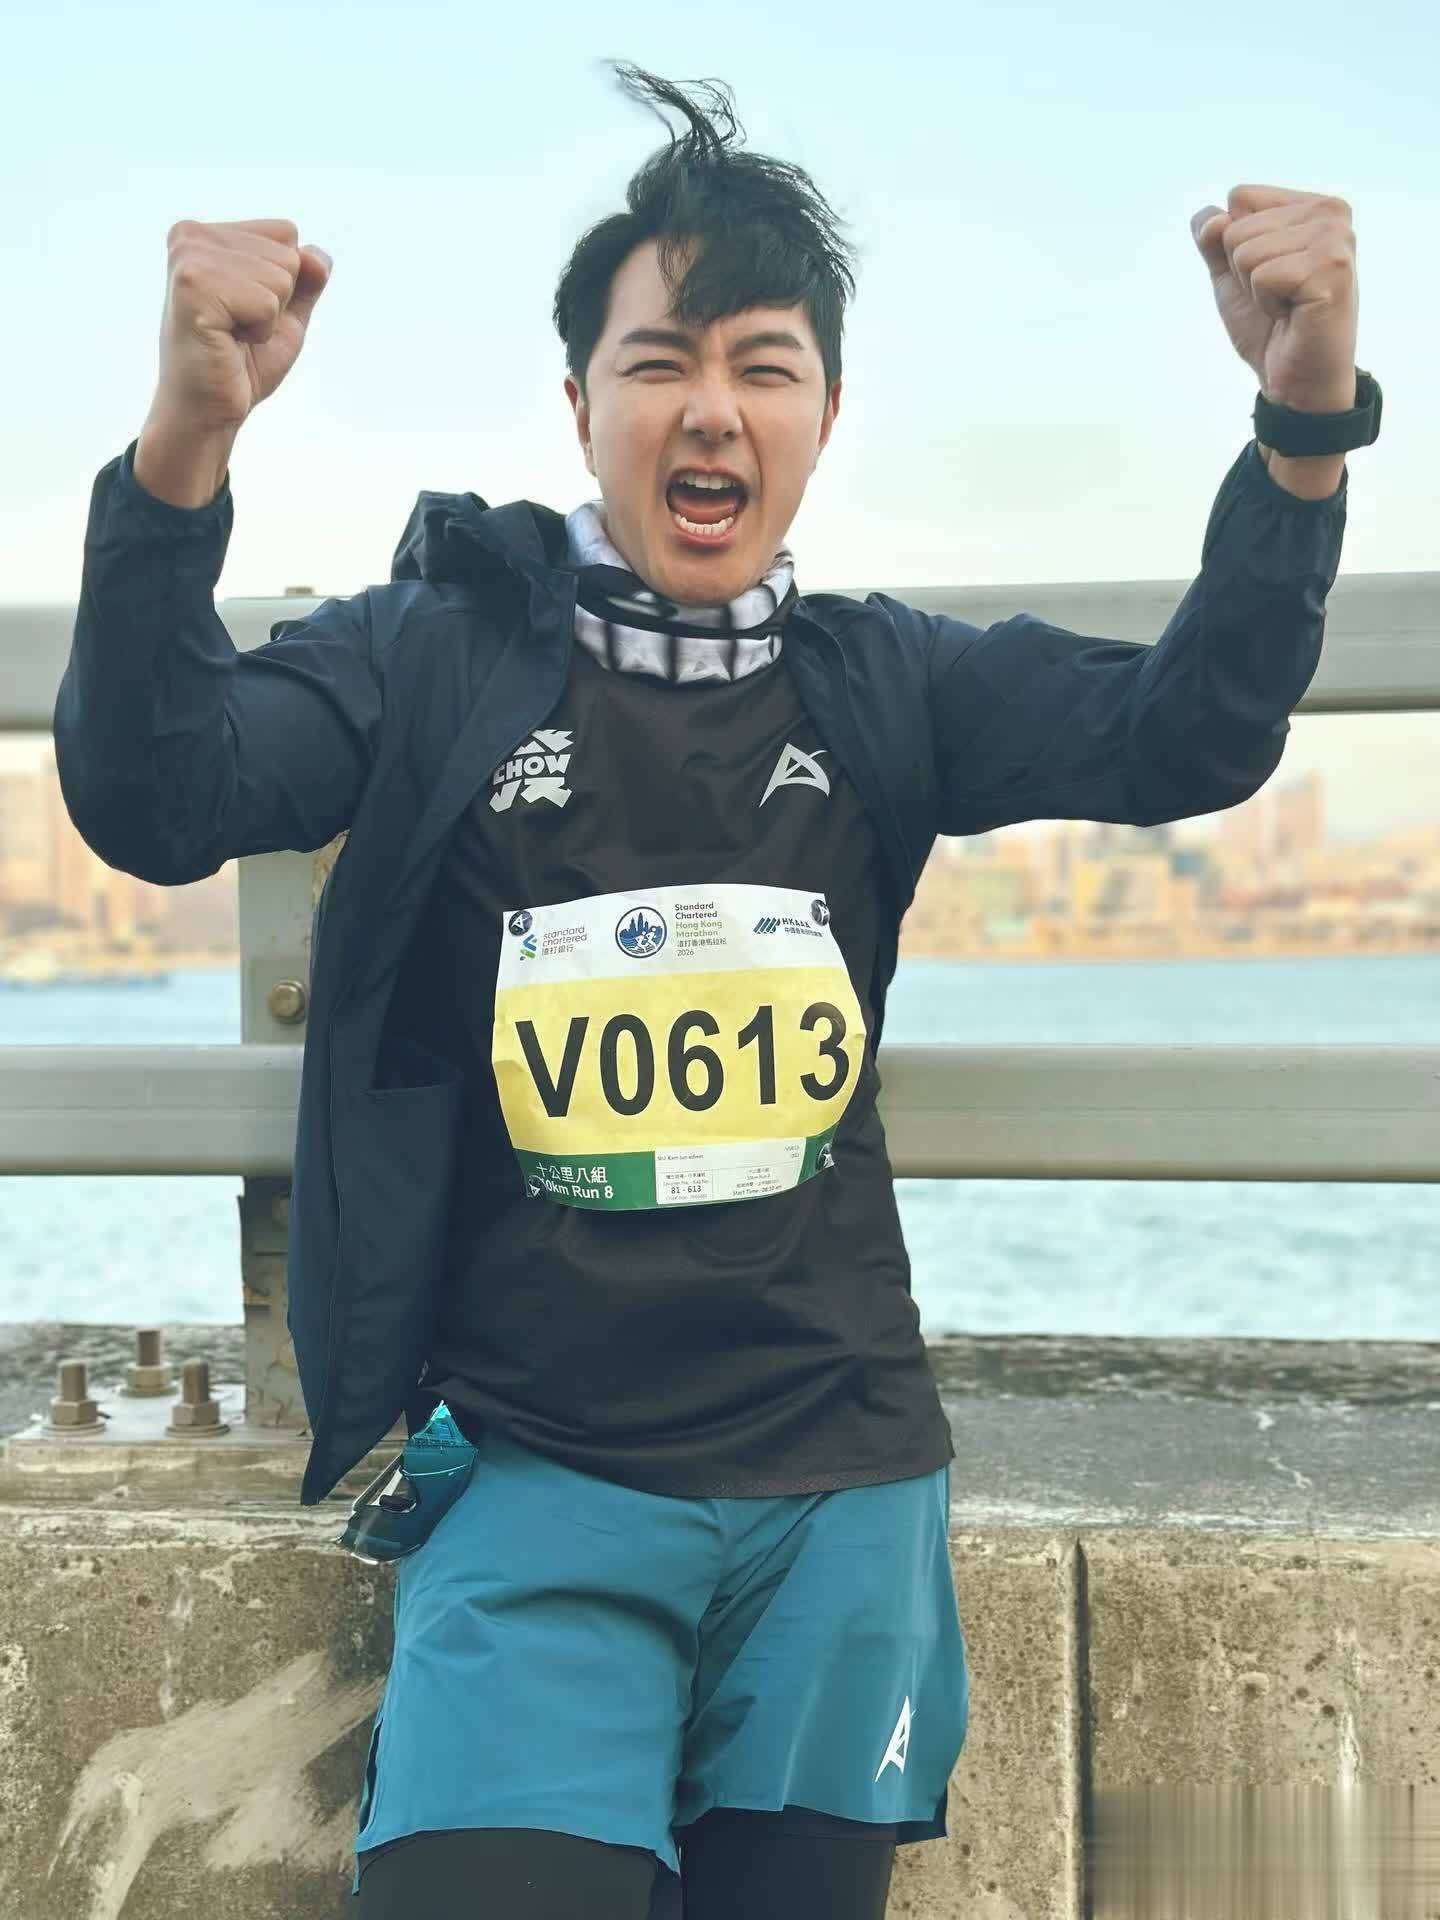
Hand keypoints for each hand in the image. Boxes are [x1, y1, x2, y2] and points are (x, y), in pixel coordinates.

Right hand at [151, 218, 333, 433]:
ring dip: (268, 319)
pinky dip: (260, 331)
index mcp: (206, 234)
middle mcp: (191, 236)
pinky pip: (266, 303)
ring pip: (281, 277)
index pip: (286, 233)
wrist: (209, 411)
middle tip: (238, 329)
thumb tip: (318, 255)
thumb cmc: (241, 363)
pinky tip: (227, 341)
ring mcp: (189, 259)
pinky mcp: (193, 287)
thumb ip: (307, 279)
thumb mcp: (286, 314)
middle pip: (287, 254)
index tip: (245, 310)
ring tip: (231, 335)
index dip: (283, 283)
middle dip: (276, 302)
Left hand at [1191, 186, 1357, 411]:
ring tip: (1287, 305)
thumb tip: (1209, 218)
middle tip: (1278, 297)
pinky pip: (1262, 275)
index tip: (1267, 275)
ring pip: (1246, 250)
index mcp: (1310, 205)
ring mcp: (1334, 239)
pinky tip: (1294, 313)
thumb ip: (1212, 239)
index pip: (1240, 197)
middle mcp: (1330, 213)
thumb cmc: (1268, 326)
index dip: (1234, 245)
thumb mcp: (1229, 275)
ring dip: (1256, 289)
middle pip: (1237, 226)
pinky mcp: (1330, 269)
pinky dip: (1267, 303)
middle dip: (1243, 272)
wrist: (1294, 379)